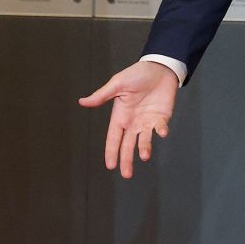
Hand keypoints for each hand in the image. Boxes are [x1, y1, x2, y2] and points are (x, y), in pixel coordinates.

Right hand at [79, 60, 178, 178]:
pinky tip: (162, 132)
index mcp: (120, 116)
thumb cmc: (137, 74)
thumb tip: (82, 102)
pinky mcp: (161, 118)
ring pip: (144, 140)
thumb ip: (102, 95)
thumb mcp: (118, 84)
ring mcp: (147, 121)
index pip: (114, 138)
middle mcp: (133, 122)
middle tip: (126, 175)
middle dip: (127, 159)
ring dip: (144, 148)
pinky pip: (160, 128)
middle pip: (128, 145)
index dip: (111, 152)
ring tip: (144, 156)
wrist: (159, 68)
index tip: (110, 166)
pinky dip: (161, 131)